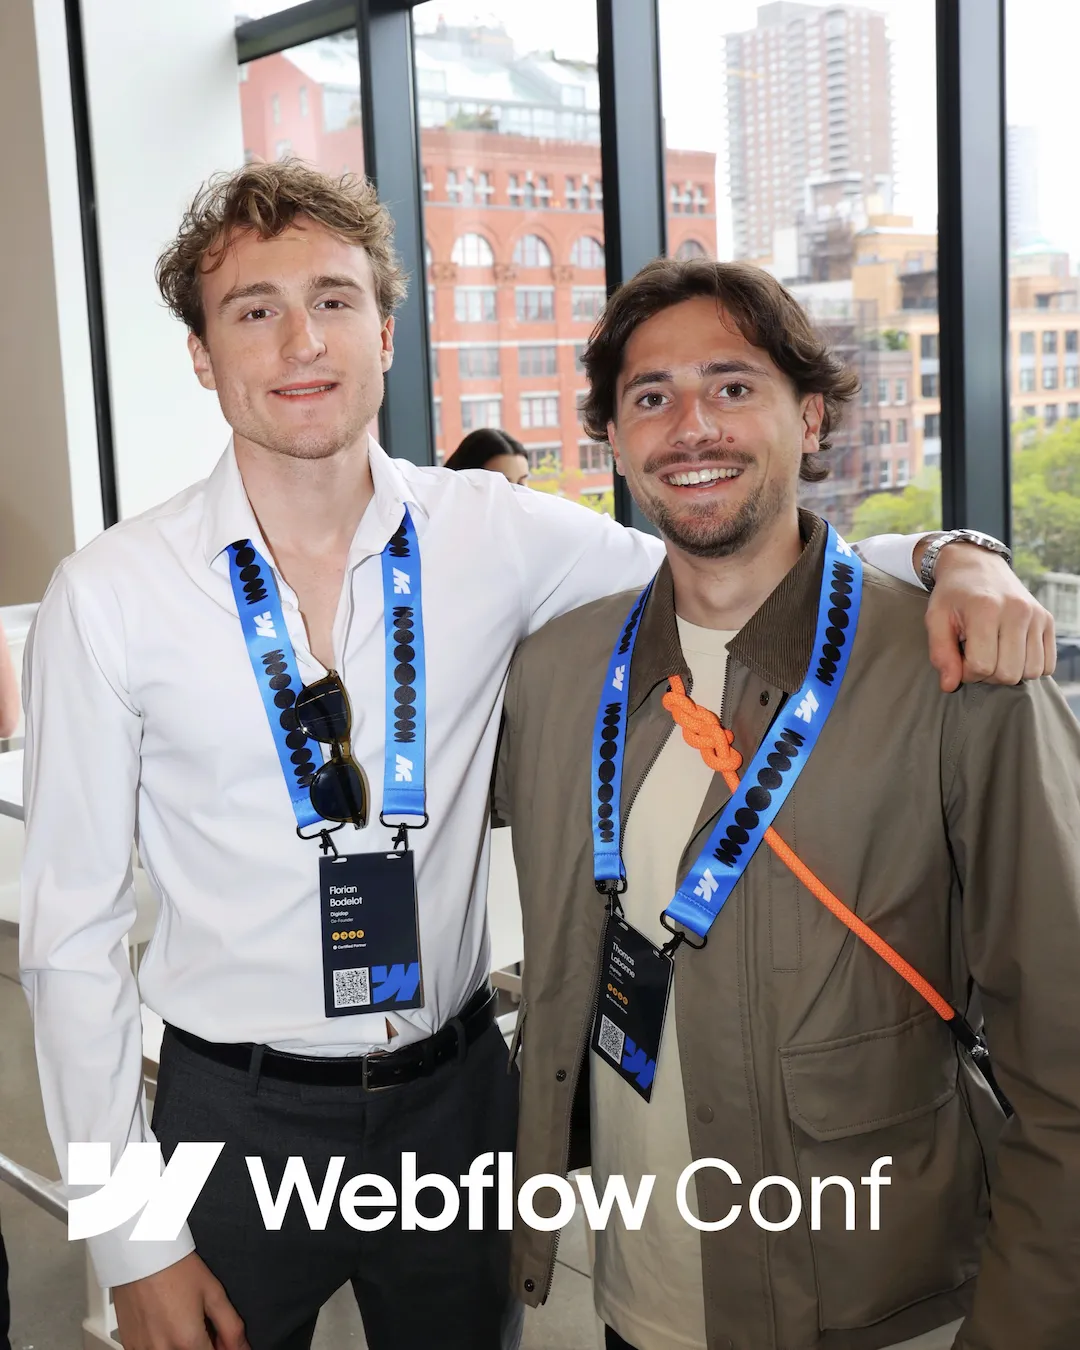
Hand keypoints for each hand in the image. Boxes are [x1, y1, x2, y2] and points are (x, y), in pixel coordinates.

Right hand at [113, 1252, 248, 1349]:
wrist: (141, 1254)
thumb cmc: (174, 1268)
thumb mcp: (213, 1293)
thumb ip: (231, 1327)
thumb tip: (242, 1349)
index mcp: (188, 1340)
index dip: (222, 1349)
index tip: (220, 1340)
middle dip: (202, 1346)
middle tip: (202, 1327)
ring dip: (181, 1346)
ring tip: (182, 1323)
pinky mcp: (129, 1346)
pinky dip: (162, 1345)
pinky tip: (165, 1326)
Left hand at [920, 541, 1055, 691]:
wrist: (977, 566)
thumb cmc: (953, 595)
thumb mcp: (936, 619)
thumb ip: (940, 653)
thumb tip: (949, 686)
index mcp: (986, 608)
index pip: (981, 665)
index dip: (966, 672)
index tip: (959, 659)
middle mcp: (1017, 611)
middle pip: (1008, 673)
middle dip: (988, 675)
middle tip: (976, 656)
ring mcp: (1036, 616)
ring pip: (1031, 672)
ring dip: (1009, 672)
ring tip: (994, 654)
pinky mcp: (1048, 620)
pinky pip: (1047, 664)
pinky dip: (1029, 667)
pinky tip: (1011, 653)